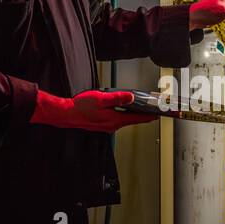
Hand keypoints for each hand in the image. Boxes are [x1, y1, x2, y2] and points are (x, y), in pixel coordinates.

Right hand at [30, 89, 156, 132]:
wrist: (66, 114)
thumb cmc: (81, 106)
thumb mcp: (101, 98)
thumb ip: (117, 98)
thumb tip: (131, 97)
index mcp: (115, 119)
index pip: (137, 119)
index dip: (149, 116)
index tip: (158, 115)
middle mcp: (112, 125)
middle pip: (132, 120)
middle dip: (143, 115)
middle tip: (152, 111)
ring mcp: (107, 126)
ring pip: (124, 120)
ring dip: (132, 115)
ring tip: (140, 109)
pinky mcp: (101, 124)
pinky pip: (116, 120)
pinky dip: (122, 115)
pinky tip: (121, 110)